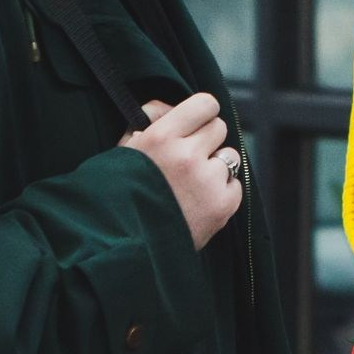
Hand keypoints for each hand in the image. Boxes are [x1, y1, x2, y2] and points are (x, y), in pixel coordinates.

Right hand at [124, 94, 242, 248]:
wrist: (122, 249)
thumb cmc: (118, 195)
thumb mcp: (124, 149)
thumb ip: (149, 120)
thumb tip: (172, 106)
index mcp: (161, 137)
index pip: (206, 103)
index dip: (200, 113)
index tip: (193, 125)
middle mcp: (187, 156)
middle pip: (219, 128)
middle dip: (205, 140)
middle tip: (187, 158)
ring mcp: (208, 181)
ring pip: (230, 156)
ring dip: (215, 166)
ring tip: (190, 184)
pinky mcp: (223, 206)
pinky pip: (235, 185)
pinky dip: (221, 192)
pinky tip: (197, 203)